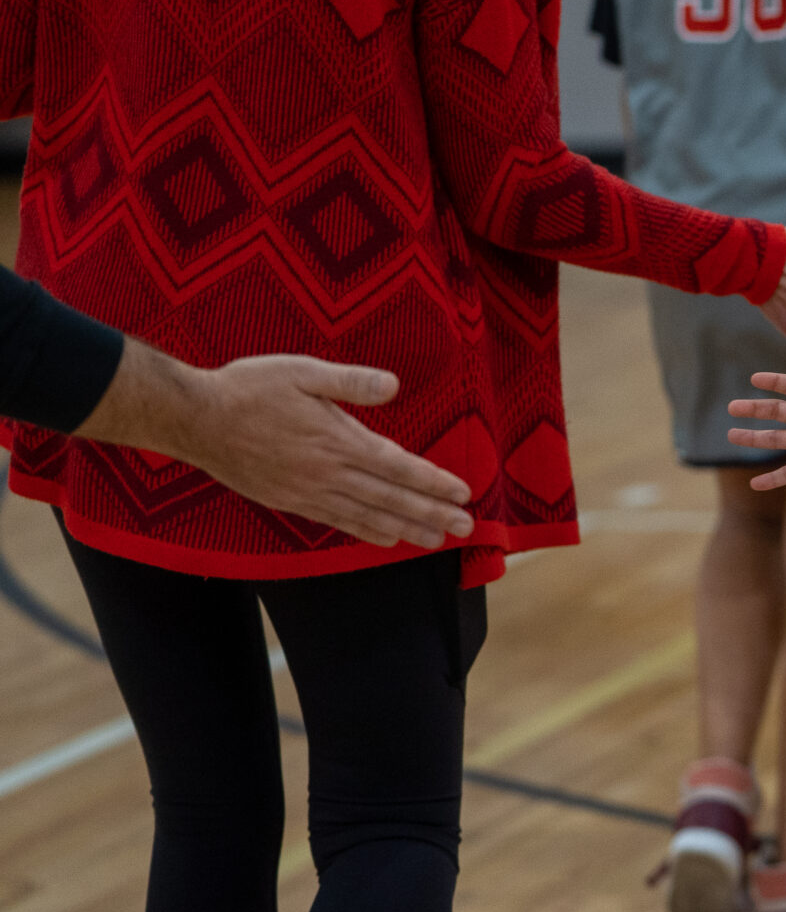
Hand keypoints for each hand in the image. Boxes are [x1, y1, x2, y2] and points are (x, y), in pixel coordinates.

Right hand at [184, 358, 475, 549]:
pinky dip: (365, 532)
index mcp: (336, 440)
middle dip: (431, 513)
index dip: (433, 482)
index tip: (464, 492)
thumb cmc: (248, 388)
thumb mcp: (301, 371)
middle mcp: (326, 473)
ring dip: (405, 528)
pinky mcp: (289, 501)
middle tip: (466, 527)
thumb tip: (393, 385)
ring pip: (367, 516)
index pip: (397, 466)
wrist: (194, 419)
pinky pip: (336, 522)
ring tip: (436, 540)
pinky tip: (385, 539)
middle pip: (390, 498)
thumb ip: (350, 381)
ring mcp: (307, 492)